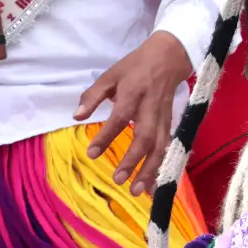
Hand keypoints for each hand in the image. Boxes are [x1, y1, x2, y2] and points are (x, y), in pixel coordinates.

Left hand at [77, 31, 192, 194]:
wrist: (170, 57)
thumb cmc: (135, 66)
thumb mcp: (111, 75)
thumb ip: (93, 96)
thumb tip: (77, 116)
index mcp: (134, 94)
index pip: (120, 117)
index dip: (106, 136)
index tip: (91, 153)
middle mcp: (151, 108)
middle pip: (145, 137)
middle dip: (134, 160)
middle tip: (118, 179)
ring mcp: (164, 117)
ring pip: (161, 146)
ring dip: (151, 170)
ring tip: (138, 190)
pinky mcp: (171, 124)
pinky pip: (168, 148)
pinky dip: (163, 167)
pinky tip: (156, 185)